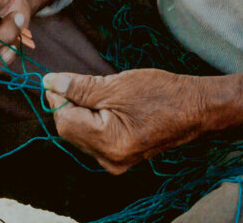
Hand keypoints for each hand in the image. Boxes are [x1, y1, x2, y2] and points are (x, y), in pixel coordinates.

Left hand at [43, 69, 205, 173]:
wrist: (194, 108)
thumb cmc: (160, 93)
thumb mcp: (116, 84)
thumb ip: (79, 87)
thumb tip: (49, 82)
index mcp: (110, 142)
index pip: (65, 121)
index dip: (57, 98)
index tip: (58, 79)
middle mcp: (110, 159)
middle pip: (70, 130)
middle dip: (68, 106)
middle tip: (78, 83)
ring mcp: (116, 162)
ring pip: (80, 135)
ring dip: (80, 113)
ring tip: (99, 94)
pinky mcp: (121, 158)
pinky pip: (93, 140)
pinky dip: (91, 121)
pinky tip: (105, 106)